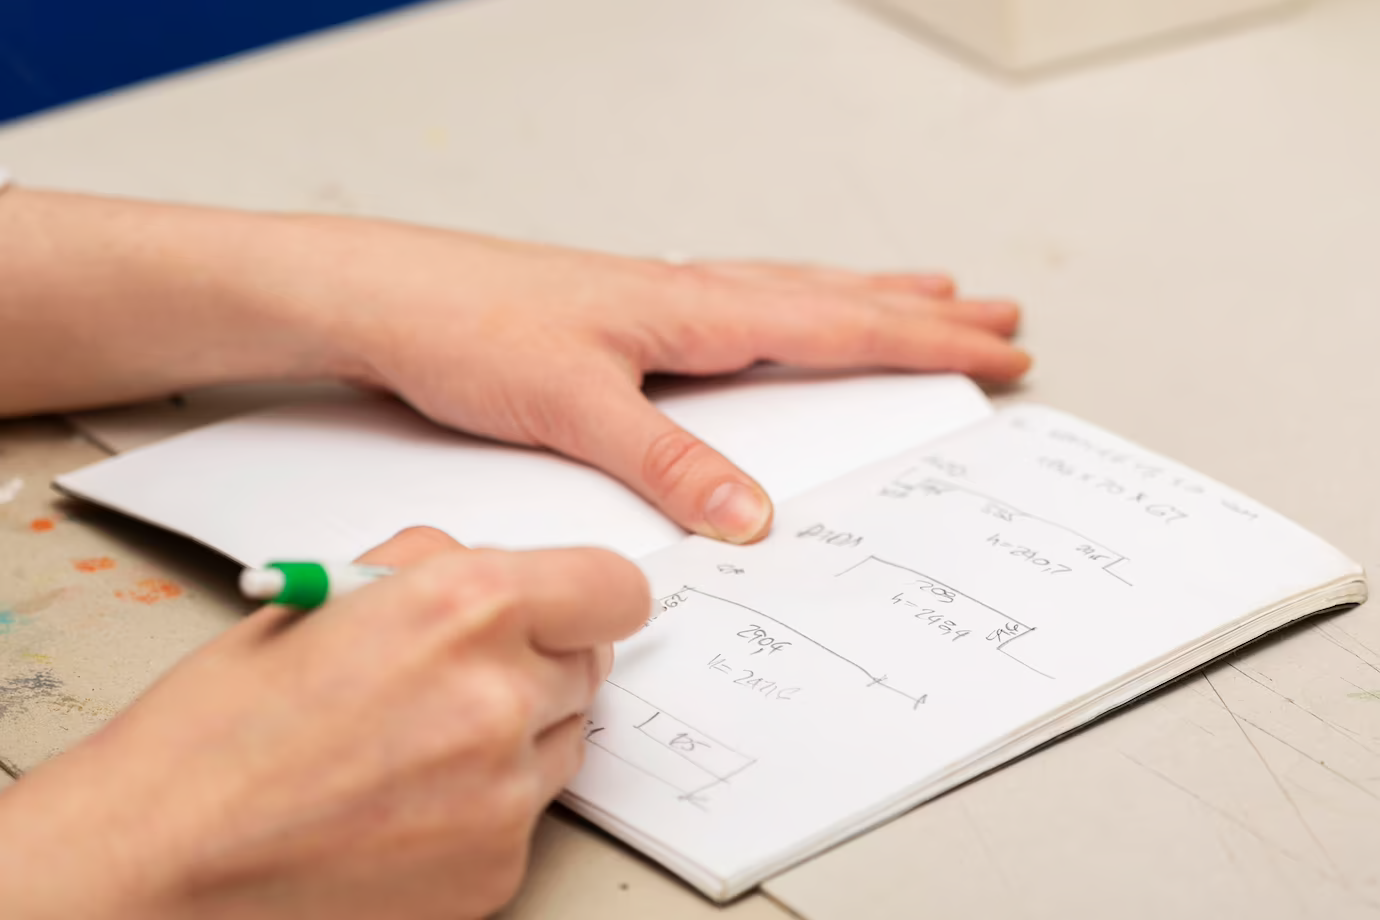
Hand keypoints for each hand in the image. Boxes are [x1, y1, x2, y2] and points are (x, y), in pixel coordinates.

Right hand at [0, 528, 648, 919]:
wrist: (161, 853)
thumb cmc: (220, 727)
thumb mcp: (331, 593)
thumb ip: (439, 566)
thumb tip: (504, 573)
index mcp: (465, 605)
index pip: (615, 588)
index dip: (592, 597)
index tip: (578, 609)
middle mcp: (499, 696)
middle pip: (591, 666)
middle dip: (538, 663)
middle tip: (458, 679)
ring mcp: (504, 793)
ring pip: (566, 741)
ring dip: (518, 735)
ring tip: (418, 745)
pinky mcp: (497, 869)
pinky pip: (530, 814)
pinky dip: (487, 806)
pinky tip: (408, 802)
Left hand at [277, 218, 1030, 542]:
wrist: (385, 296)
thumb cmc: (465, 330)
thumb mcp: (572, 410)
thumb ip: (667, 462)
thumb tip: (751, 513)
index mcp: (692, 311)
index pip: (839, 325)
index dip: (925, 341)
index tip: (996, 346)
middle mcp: (688, 294)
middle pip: (836, 297)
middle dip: (925, 311)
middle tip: (997, 314)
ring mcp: (661, 297)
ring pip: (795, 290)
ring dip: (871, 294)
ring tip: (928, 291)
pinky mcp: (628, 311)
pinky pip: (746, 297)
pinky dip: (800, 297)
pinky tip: (793, 308)